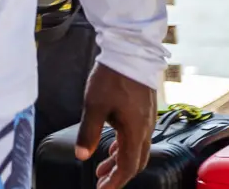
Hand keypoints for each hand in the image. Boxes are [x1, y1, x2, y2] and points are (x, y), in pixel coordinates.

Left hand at [75, 64, 156, 188]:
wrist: (130, 52)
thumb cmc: (113, 77)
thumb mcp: (94, 105)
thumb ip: (88, 132)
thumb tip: (82, 155)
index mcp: (135, 131)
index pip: (128, 166)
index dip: (116, 181)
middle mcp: (145, 129)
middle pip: (135, 162)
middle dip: (118, 175)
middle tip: (103, 183)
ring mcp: (146, 120)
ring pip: (135, 149)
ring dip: (119, 161)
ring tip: (102, 168)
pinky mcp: (143, 111)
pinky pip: (136, 137)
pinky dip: (123, 147)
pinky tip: (111, 147)